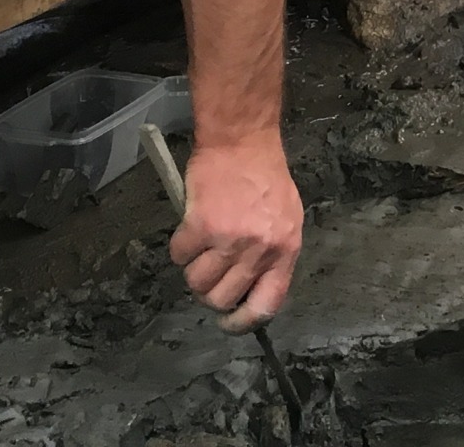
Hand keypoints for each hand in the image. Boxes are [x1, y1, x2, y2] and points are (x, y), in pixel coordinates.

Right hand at [171, 135, 302, 330]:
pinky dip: (179, 246)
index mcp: (285, 249)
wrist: (242, 140)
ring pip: (197, 282)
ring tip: (200, 246)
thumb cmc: (263, 175)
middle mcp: (260, 249)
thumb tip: (250, 287)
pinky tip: (190, 227)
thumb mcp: (285, 217)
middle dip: (209, 292)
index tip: (228, 322)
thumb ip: (272, 253)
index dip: (243, 322)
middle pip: (222, 299)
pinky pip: (179, 255)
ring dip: (192, 269)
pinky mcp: (201, 226)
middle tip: (208, 272)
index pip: (266, 305)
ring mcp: (230, 239)